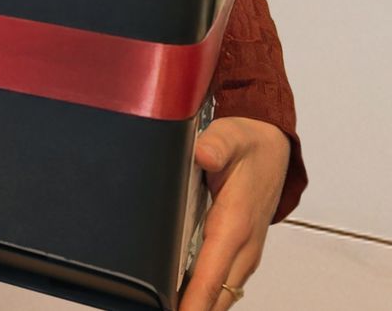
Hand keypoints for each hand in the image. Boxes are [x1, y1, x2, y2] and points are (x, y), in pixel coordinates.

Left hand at [179, 116, 291, 310]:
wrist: (273, 150)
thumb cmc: (248, 146)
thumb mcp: (230, 136)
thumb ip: (216, 145)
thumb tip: (203, 154)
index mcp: (236, 224)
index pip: (212, 275)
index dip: (194, 302)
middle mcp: (243, 246)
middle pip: (216, 295)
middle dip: (192, 308)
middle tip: (157, 308)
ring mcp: (244, 253)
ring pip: (222, 293)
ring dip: (199, 305)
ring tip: (165, 306)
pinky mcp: (241, 252)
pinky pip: (223, 282)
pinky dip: (206, 295)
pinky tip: (183, 298)